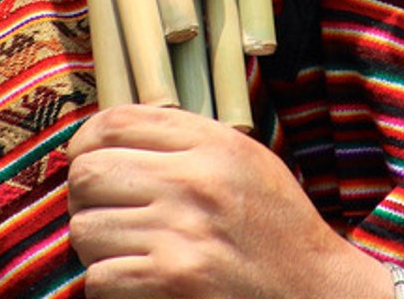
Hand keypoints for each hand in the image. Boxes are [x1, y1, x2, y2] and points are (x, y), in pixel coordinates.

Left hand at [65, 105, 393, 298]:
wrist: (318, 294)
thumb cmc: (276, 231)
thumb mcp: (245, 163)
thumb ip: (185, 143)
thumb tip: (106, 138)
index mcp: (212, 144)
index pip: (116, 121)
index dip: (86, 143)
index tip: (88, 161)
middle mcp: (195, 181)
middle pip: (89, 173)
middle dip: (87, 199)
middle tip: (105, 216)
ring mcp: (182, 233)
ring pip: (85, 228)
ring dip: (98, 249)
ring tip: (128, 253)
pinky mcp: (174, 281)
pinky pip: (100, 278)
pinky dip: (111, 288)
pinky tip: (139, 285)